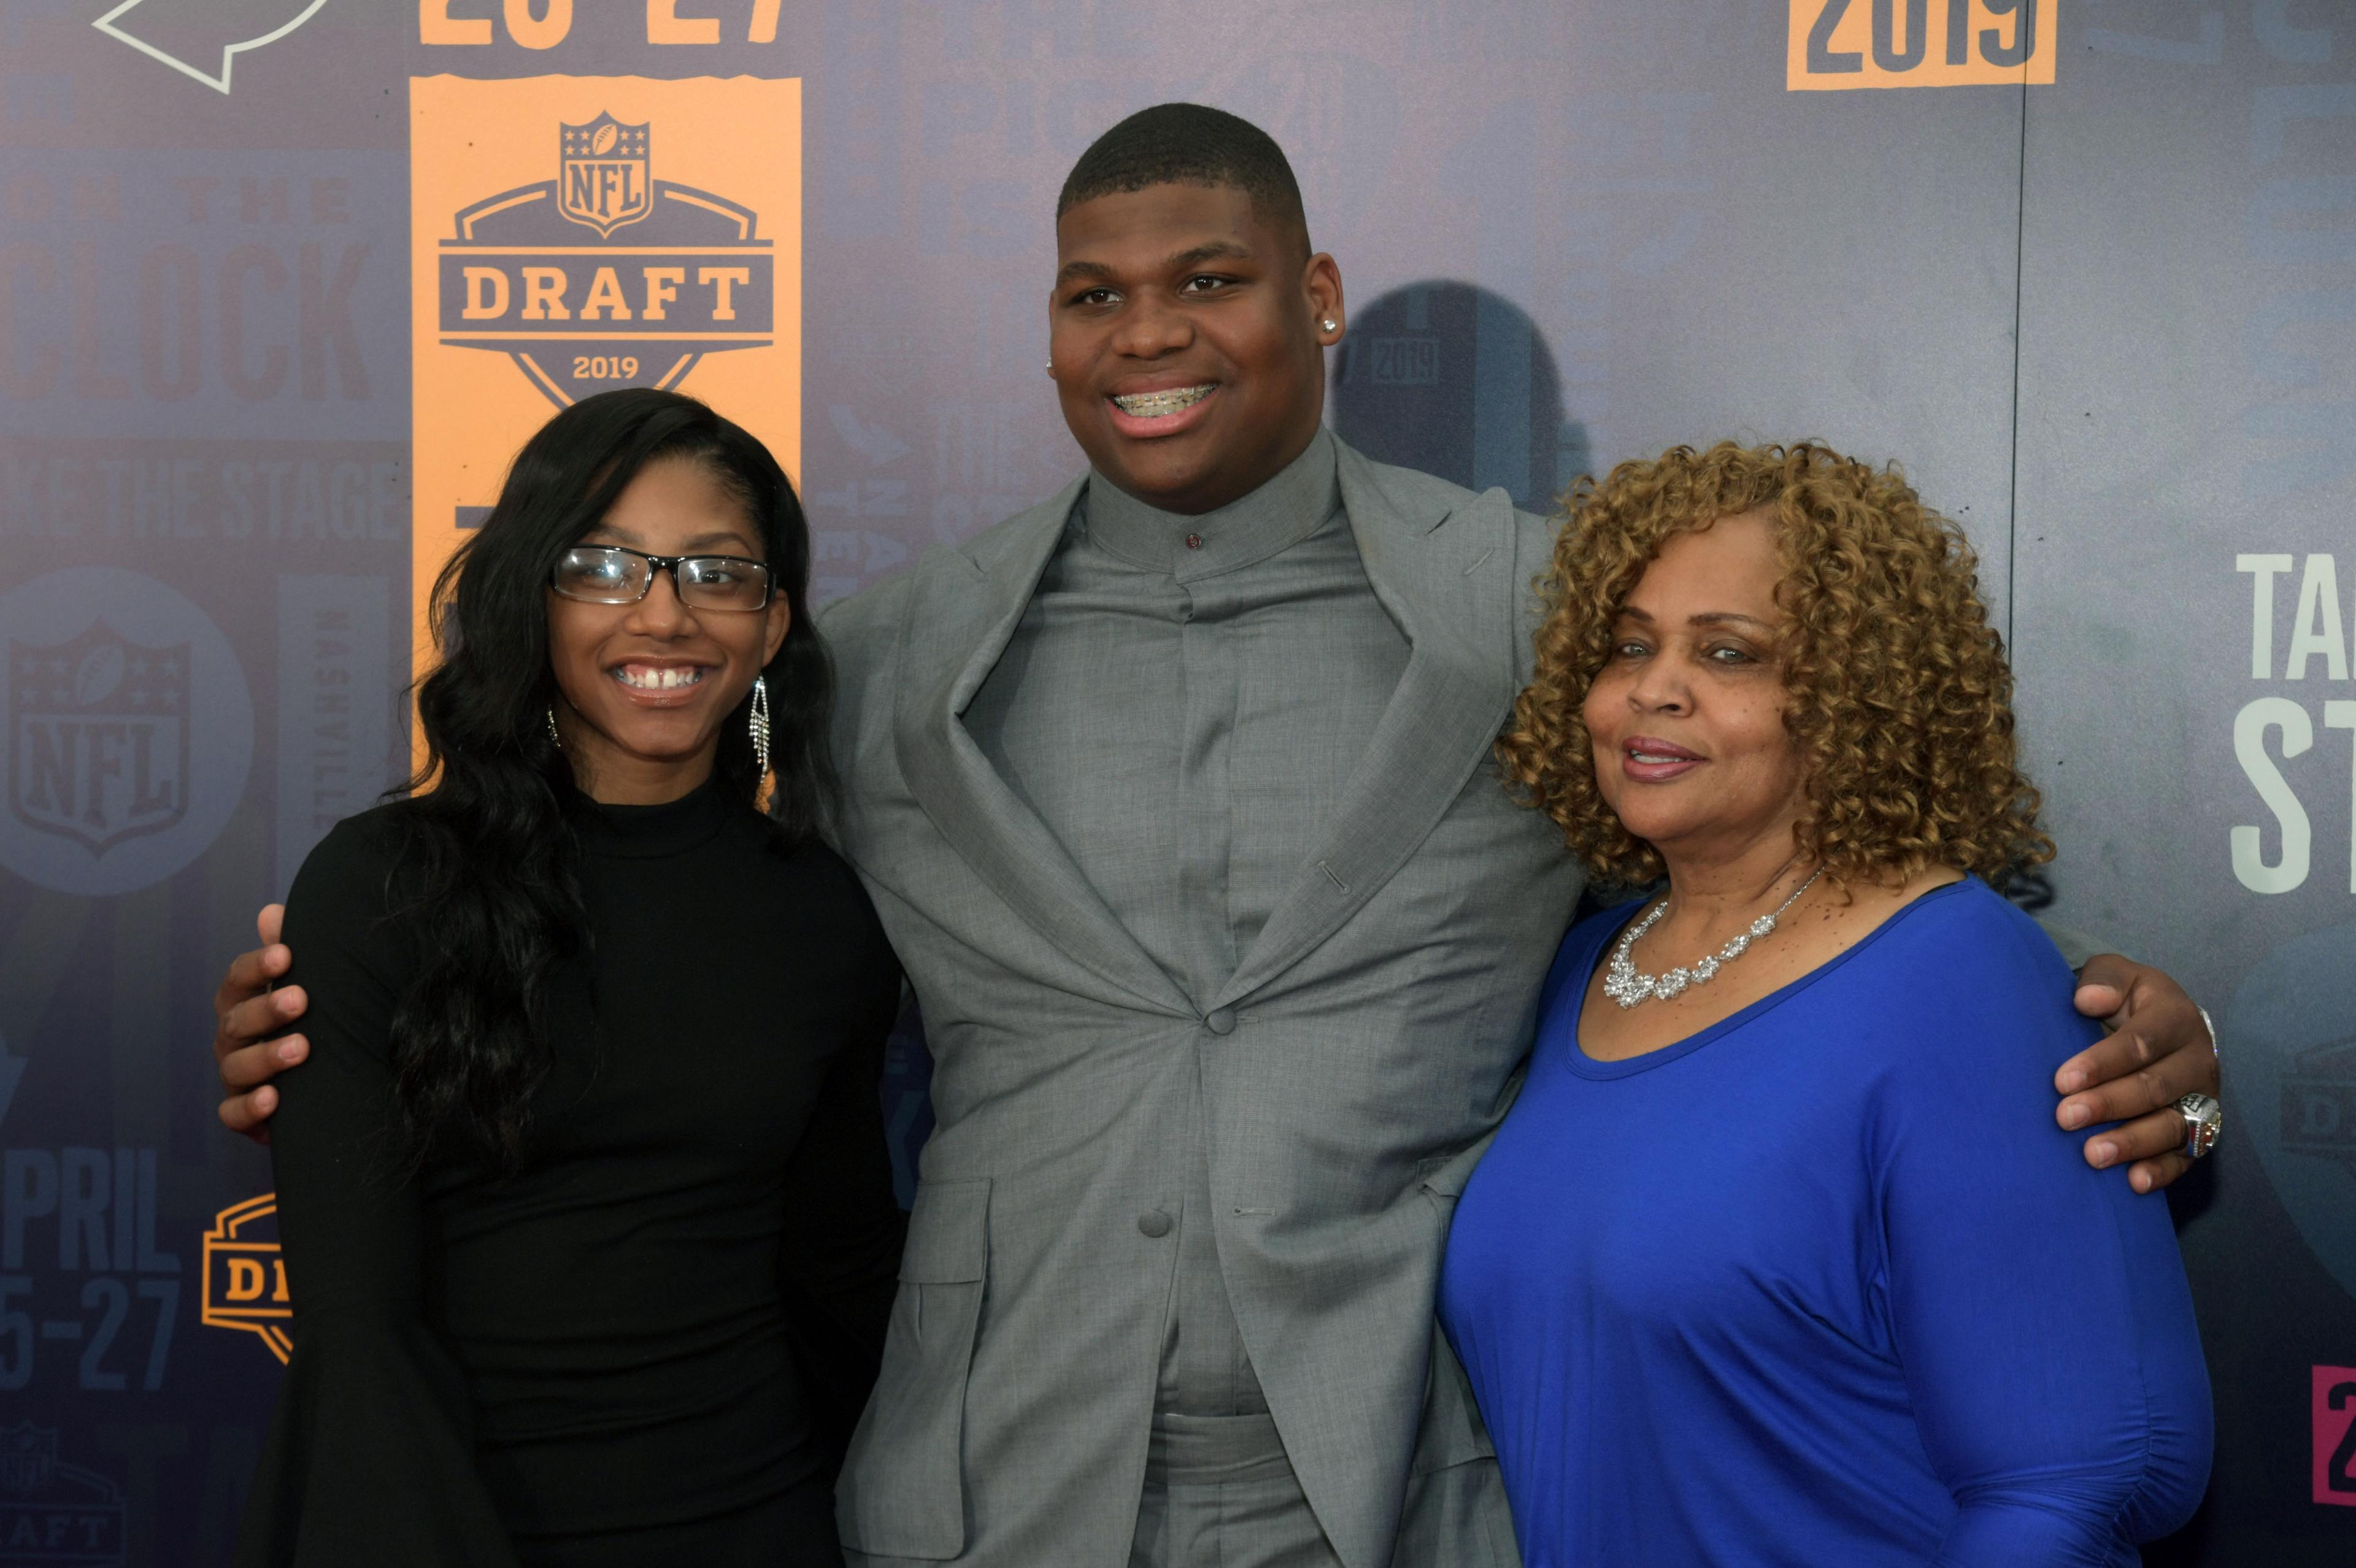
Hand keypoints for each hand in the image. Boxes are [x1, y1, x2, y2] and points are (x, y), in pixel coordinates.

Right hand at [212, 904, 308, 1142]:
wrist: (320, 1081)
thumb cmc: (308, 1020)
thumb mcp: (305, 984)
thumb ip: (289, 950)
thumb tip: (273, 913)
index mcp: (243, 1001)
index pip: (237, 979)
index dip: (256, 966)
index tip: (285, 954)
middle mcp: (233, 1038)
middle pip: (236, 1021)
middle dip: (266, 1009)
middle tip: (300, 999)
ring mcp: (235, 1076)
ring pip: (236, 1066)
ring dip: (266, 1057)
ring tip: (300, 1048)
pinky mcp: (243, 1115)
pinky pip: (233, 1114)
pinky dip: (249, 1108)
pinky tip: (273, 1099)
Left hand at [2056, 954, 2219, 1194]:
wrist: (2162, 1024)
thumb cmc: (2127, 1001)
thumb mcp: (2116, 976)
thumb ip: (2103, 980)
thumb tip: (2088, 999)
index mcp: (2176, 1019)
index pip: (2140, 1043)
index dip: (2102, 1062)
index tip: (2061, 1079)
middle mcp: (2198, 1061)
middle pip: (2154, 1087)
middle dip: (2109, 1104)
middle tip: (2065, 1117)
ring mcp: (2204, 1099)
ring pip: (2172, 1125)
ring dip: (2132, 1142)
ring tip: (2092, 1155)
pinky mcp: (2203, 1130)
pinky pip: (2186, 1155)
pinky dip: (2162, 1171)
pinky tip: (2133, 1183)